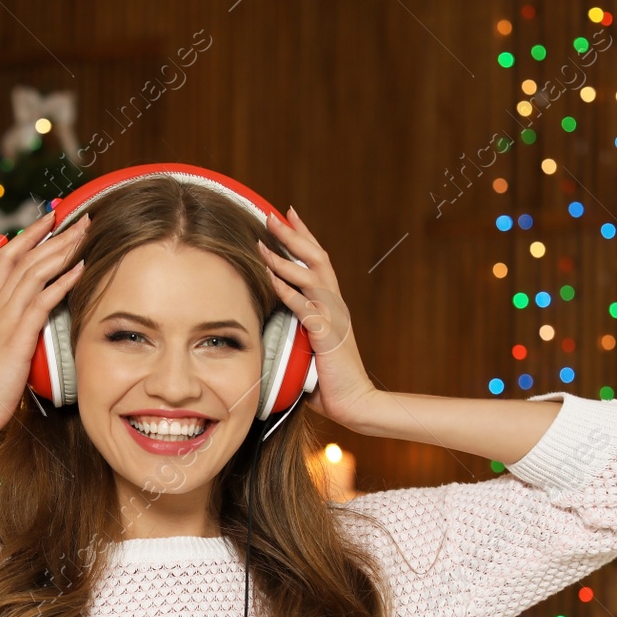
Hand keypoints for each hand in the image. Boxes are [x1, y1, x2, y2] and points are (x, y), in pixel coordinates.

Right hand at [0, 209, 89, 435]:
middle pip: (26, 256)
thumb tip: (33, 316)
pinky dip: (63, 281)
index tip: (51, 217)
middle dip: (55, 234)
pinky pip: (43, 301)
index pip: (9, 257)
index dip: (30, 234)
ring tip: (85, 233)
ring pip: (35, 271)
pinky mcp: (18, 336)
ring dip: (62, 249)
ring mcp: (6, 318)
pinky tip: (81, 268)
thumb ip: (12, 324)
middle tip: (80, 216)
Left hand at [257, 207, 377, 429]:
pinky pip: (304, 306)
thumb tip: (273, 325)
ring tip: (263, 242)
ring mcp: (333, 317)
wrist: (353, 402)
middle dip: (292, 235)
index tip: (288, 215)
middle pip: (316, 258)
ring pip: (310, 276)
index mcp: (333, 305)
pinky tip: (270, 277)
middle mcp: (335, 305)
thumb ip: (296, 330)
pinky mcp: (326, 335)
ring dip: (284, 258)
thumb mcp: (310, 347)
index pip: (319, 261)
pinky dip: (286, 290)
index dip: (304, 236)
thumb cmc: (330, 380)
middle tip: (272, 215)